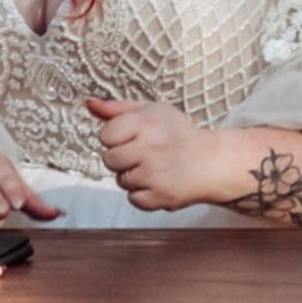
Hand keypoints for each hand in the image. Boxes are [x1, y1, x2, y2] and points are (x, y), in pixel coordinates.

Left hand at [86, 98, 212, 210]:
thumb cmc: (178, 134)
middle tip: (142, 153)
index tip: (131, 136)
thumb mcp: (151, 111)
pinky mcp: (161, 196)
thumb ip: (117, 109)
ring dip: (132, 176)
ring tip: (153, 166)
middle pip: (109, 159)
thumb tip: (89, 103)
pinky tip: (158, 181)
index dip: (115, 137)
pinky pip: (133, 199)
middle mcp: (151, 147)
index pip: (106, 135)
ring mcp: (156, 174)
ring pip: (121, 180)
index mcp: (147, 123)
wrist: (211, 161)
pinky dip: (142, 193)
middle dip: (121, 157)